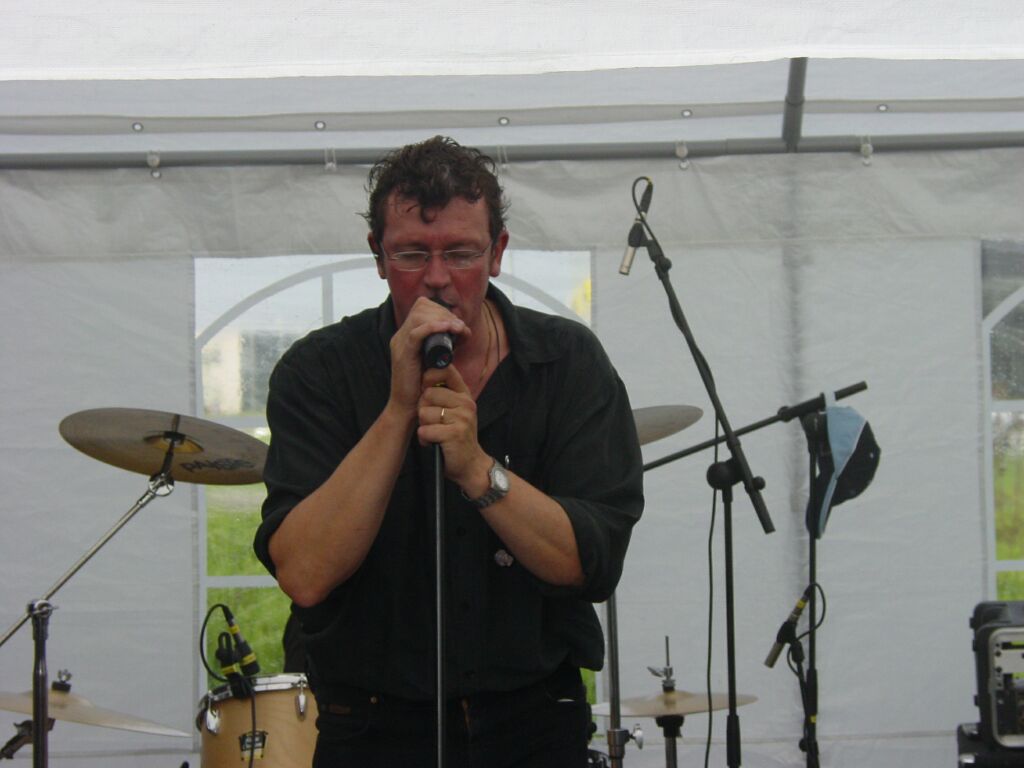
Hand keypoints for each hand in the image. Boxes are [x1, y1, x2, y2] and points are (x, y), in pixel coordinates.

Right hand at [389, 297, 467, 413]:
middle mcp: (401, 335)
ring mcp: (400, 343)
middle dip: (446, 314)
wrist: (408, 407)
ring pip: (419, 316)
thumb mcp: (435, 359)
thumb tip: (462, 331)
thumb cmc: (423, 386)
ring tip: (459, 329)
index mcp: (407, 335)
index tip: (459, 324)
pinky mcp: (403, 354)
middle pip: (422, 307)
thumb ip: (443, 345)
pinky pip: (417, 333)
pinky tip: (449, 329)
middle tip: (462, 328)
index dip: (442, 311)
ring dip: (444, 319)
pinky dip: (434, 327)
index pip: (422, 307)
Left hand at [417, 365, 490, 488]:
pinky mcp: (454, 434)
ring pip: (423, 413)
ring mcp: (461, 418)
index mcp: (464, 394)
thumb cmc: (457, 436)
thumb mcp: (455, 411)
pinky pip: (424, 430)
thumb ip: (443, 394)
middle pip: (427, 394)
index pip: (445, 371)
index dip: (429, 379)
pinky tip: (434, 442)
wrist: (471, 464)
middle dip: (423, 410)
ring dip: (424, 426)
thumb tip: (422, 377)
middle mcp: (465, 403)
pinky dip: (425, 439)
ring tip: (435, 433)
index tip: (427, 392)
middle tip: (433, 422)